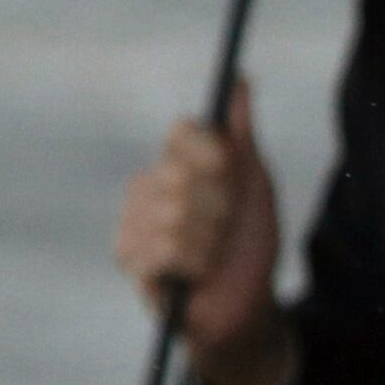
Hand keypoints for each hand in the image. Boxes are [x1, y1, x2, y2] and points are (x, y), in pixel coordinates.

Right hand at [113, 79, 290, 384]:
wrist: (248, 306)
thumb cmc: (249, 243)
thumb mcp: (255, 185)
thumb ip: (242, 135)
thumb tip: (241, 79)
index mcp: (178, 161)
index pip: (183, 130)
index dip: (212, 152)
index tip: (231, 172)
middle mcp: (149, 184)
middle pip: (181, 173)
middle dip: (218, 207)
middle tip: (224, 227)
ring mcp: (133, 220)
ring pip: (173, 214)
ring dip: (209, 241)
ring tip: (211, 254)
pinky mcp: (128, 258)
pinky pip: (163, 249)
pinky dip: (193, 265)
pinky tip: (192, 275)